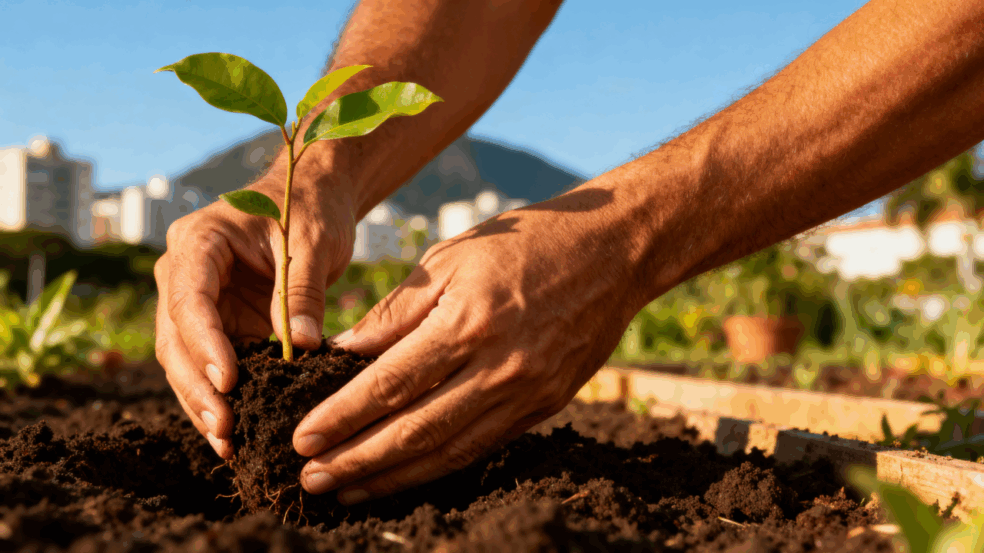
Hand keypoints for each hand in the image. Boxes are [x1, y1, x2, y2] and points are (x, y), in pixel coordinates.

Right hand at [154, 174, 354, 457]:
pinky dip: (222, 399)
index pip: (190, 298)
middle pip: (176, 338)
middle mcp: (184, 274)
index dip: (205, 343)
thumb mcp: (313, 243)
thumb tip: (302, 348)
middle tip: (225, 429)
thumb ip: (303, 293)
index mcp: (199, 242)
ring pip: (185, 361)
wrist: (311, 199)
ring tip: (228, 444)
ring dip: (203, 403)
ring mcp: (197, 303)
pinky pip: (212, 366)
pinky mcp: (218, 325)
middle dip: (198, 387)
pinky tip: (236, 435)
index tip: (227, 381)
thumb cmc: (309, 209)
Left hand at [292, 186, 649, 503]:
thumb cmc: (525, 242)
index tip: (302, 438)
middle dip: (357, 460)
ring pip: (450, 450)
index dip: (343, 416)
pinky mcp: (548, 405)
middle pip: (415, 429)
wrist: (615, 250)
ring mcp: (528, 392)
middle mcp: (499, 366)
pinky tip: (406, 474)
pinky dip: (440, 465)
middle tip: (311, 479)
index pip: (390, 383)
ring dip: (393, 476)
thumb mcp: (451, 256)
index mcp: (468, 321)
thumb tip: (344, 353)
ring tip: (347, 491)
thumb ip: (396, 310)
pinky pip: (484, 446)